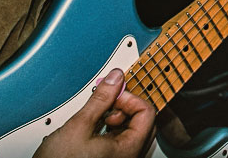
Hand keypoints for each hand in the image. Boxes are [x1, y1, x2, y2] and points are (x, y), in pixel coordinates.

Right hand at [37, 68, 155, 157]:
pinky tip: (95, 130)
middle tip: (105, 104)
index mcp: (129, 149)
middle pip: (143, 121)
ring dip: (118, 119)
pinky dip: (113, 130)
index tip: (112, 95)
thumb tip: (115, 78)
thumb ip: (101, 99)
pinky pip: (123, 141)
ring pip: (133, 131)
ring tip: (97, 119)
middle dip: (125, 107)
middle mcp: (131, 156)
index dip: (129, 98)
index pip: (147, 112)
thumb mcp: (79, 125)